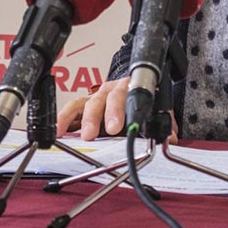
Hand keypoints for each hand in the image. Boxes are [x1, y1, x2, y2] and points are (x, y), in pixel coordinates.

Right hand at [56, 78, 177, 141]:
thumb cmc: (141, 103)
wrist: (134, 92)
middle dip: (96, 117)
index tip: (116, 127)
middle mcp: (110, 91)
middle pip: (102, 99)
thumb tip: (169, 137)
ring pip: (85, 103)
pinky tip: (58, 130)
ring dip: (79, 119)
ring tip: (70, 134)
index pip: (123, 96)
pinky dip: (64, 119)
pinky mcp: (85, 106)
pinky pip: (72, 109)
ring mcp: (97, 98)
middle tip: (92, 133)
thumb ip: (164, 123)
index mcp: (128, 89)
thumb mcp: (156, 110)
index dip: (117, 111)